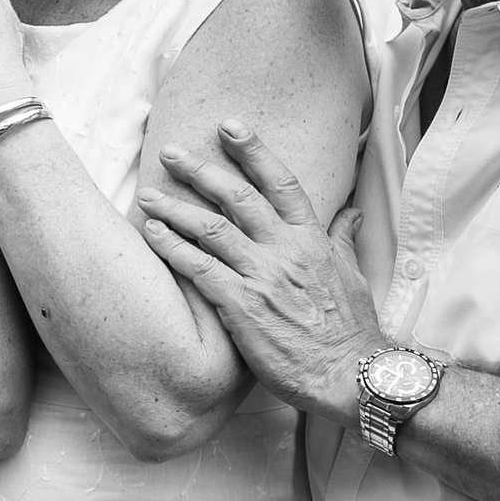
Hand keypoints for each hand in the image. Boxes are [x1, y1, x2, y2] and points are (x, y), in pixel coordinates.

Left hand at [135, 120, 384, 424]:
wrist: (349, 374)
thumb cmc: (351, 329)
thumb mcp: (352, 274)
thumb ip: (341, 238)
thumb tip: (349, 210)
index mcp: (312, 239)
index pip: (281, 182)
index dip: (254, 151)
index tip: (230, 126)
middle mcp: (285, 251)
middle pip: (237, 197)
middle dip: (200, 170)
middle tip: (170, 152)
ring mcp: (261, 277)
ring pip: (210, 229)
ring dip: (174, 208)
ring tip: (147, 194)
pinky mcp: (240, 306)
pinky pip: (199, 269)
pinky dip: (172, 247)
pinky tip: (152, 234)